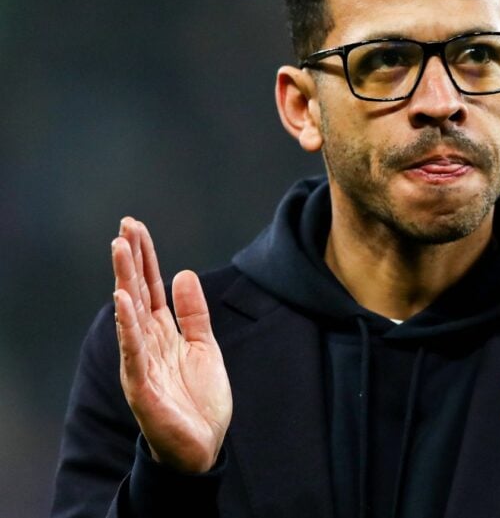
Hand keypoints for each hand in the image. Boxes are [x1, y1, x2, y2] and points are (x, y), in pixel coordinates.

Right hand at [112, 217, 231, 472]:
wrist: (203, 446)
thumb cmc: (199, 399)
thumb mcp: (204, 346)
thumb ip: (193, 313)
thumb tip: (184, 273)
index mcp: (163, 333)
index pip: (150, 288)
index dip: (146, 258)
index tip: (136, 226)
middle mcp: (147, 343)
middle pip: (137, 293)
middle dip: (131, 260)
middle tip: (124, 227)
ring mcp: (142, 362)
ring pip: (130, 315)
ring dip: (124, 281)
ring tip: (120, 249)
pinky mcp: (141, 385)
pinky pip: (133, 350)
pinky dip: (127, 325)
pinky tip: (122, 300)